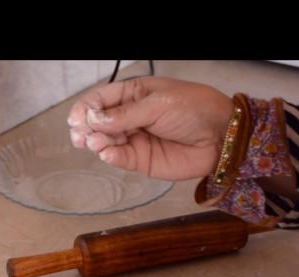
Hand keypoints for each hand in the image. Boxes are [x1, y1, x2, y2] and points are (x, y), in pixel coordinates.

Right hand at [67, 77, 233, 180]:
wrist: (222, 136)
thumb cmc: (195, 109)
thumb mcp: (158, 103)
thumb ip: (125, 114)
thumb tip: (93, 121)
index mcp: (133, 95)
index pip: (100, 99)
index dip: (85, 108)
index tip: (76, 119)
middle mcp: (130, 116)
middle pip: (97, 122)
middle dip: (86, 128)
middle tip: (81, 136)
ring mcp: (134, 139)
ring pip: (104, 141)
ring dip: (96, 143)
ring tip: (96, 143)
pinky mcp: (140, 160)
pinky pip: (118, 158)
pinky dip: (110, 156)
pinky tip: (108, 153)